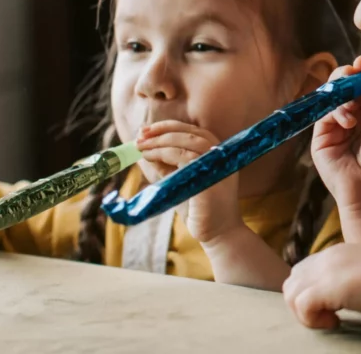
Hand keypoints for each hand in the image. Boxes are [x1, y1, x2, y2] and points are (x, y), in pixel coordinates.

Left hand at [136, 120, 240, 243]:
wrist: (217, 232)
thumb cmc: (198, 208)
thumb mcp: (180, 181)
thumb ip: (167, 166)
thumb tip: (144, 150)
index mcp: (216, 152)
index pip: (192, 131)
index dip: (168, 127)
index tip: (145, 130)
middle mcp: (220, 155)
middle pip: (189, 133)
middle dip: (161, 132)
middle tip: (139, 136)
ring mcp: (217, 165)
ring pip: (187, 142)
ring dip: (160, 142)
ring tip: (140, 146)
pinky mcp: (210, 177)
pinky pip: (185, 158)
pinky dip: (164, 154)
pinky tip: (150, 157)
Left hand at [282, 244, 360, 328]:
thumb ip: (349, 280)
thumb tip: (337, 298)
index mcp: (339, 252)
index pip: (305, 271)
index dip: (312, 293)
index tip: (333, 309)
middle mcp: (329, 256)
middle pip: (292, 281)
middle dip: (303, 304)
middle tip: (328, 317)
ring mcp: (327, 270)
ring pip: (291, 293)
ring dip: (306, 313)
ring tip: (331, 320)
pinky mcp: (328, 287)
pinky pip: (301, 305)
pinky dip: (313, 320)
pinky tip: (336, 322)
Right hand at [311, 56, 360, 244]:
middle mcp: (353, 114)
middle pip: (346, 85)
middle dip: (350, 75)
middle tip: (357, 70)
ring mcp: (336, 124)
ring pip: (332, 95)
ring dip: (343, 92)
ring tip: (354, 103)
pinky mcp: (322, 135)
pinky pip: (324, 113)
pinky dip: (336, 111)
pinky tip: (349, 121)